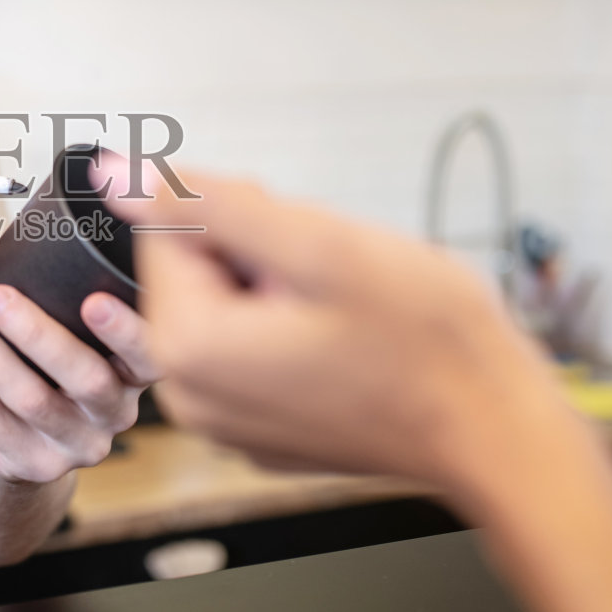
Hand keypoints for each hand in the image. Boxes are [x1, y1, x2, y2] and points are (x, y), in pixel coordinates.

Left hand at [0, 285, 153, 484]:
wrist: (29, 441)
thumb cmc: (54, 362)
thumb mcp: (82, 337)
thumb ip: (78, 297)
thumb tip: (48, 219)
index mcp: (136, 374)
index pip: (149, 355)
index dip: (126, 331)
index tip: (96, 300)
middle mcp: (115, 414)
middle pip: (84, 378)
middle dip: (36, 334)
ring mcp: (75, 444)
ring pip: (28, 399)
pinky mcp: (32, 463)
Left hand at [103, 165, 574, 500]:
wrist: (497, 433)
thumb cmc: (425, 339)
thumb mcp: (315, 243)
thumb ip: (204, 202)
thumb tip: (114, 174)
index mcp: (188, 349)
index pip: (167, 233)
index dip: (240, 216)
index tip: (300, 241)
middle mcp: (189, 399)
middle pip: (193, 275)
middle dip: (255, 256)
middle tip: (329, 277)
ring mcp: (226, 426)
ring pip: (227, 310)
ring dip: (277, 291)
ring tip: (343, 311)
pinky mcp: (263, 437)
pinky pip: (254, 356)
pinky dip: (291, 334)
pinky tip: (347, 347)